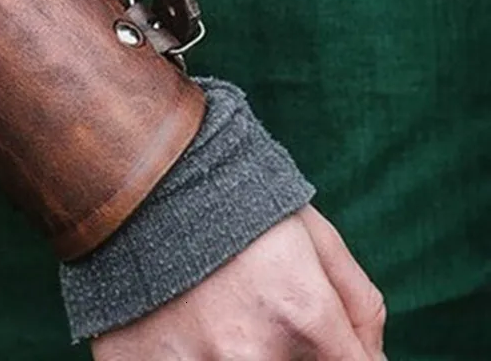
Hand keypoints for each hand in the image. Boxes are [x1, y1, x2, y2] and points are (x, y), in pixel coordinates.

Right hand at [92, 206, 386, 360]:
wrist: (132, 164)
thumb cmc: (229, 192)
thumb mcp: (310, 230)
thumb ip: (358, 304)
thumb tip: (373, 360)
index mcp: (301, 316)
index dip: (342, 357)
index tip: (315, 337)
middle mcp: (249, 354)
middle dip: (284, 351)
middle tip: (255, 313)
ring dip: (227, 351)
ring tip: (208, 313)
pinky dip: (176, 355)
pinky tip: (169, 323)